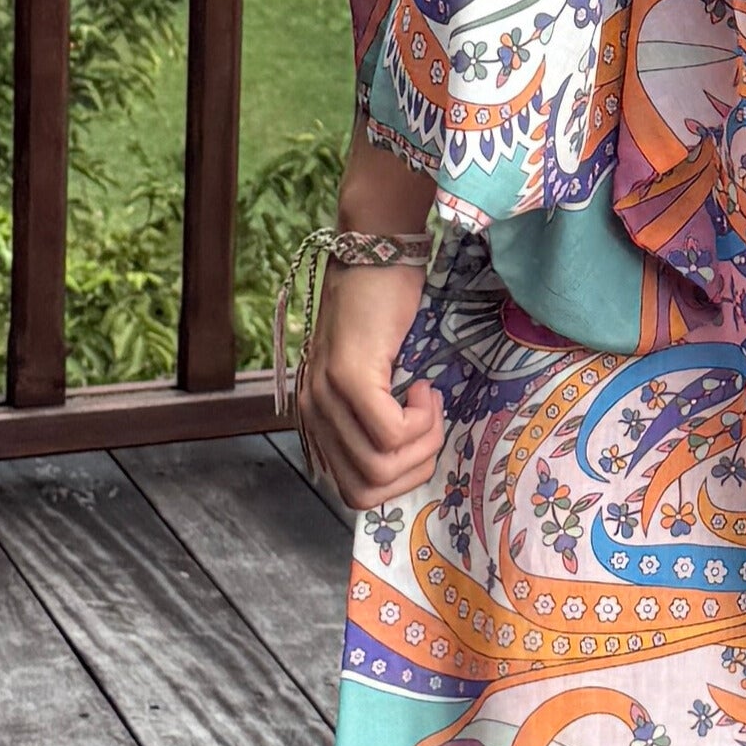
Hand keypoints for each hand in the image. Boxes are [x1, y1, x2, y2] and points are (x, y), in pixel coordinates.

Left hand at [296, 256, 445, 512]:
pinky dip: (422, 420)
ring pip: (381, 467)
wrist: (378, 252)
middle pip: (366, 492)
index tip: (418, 440)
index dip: (398, 481)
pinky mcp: (349, 378)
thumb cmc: (388, 309)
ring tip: (429, 402)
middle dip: (414, 469)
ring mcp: (327, 397)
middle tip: (431, 426)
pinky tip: (425, 386)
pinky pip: (391, 433)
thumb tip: (413, 461)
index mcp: (319, 419)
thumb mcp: (381, 376)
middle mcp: (314, 415)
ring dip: (423, 444)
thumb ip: (380, 417)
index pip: (352, 492)